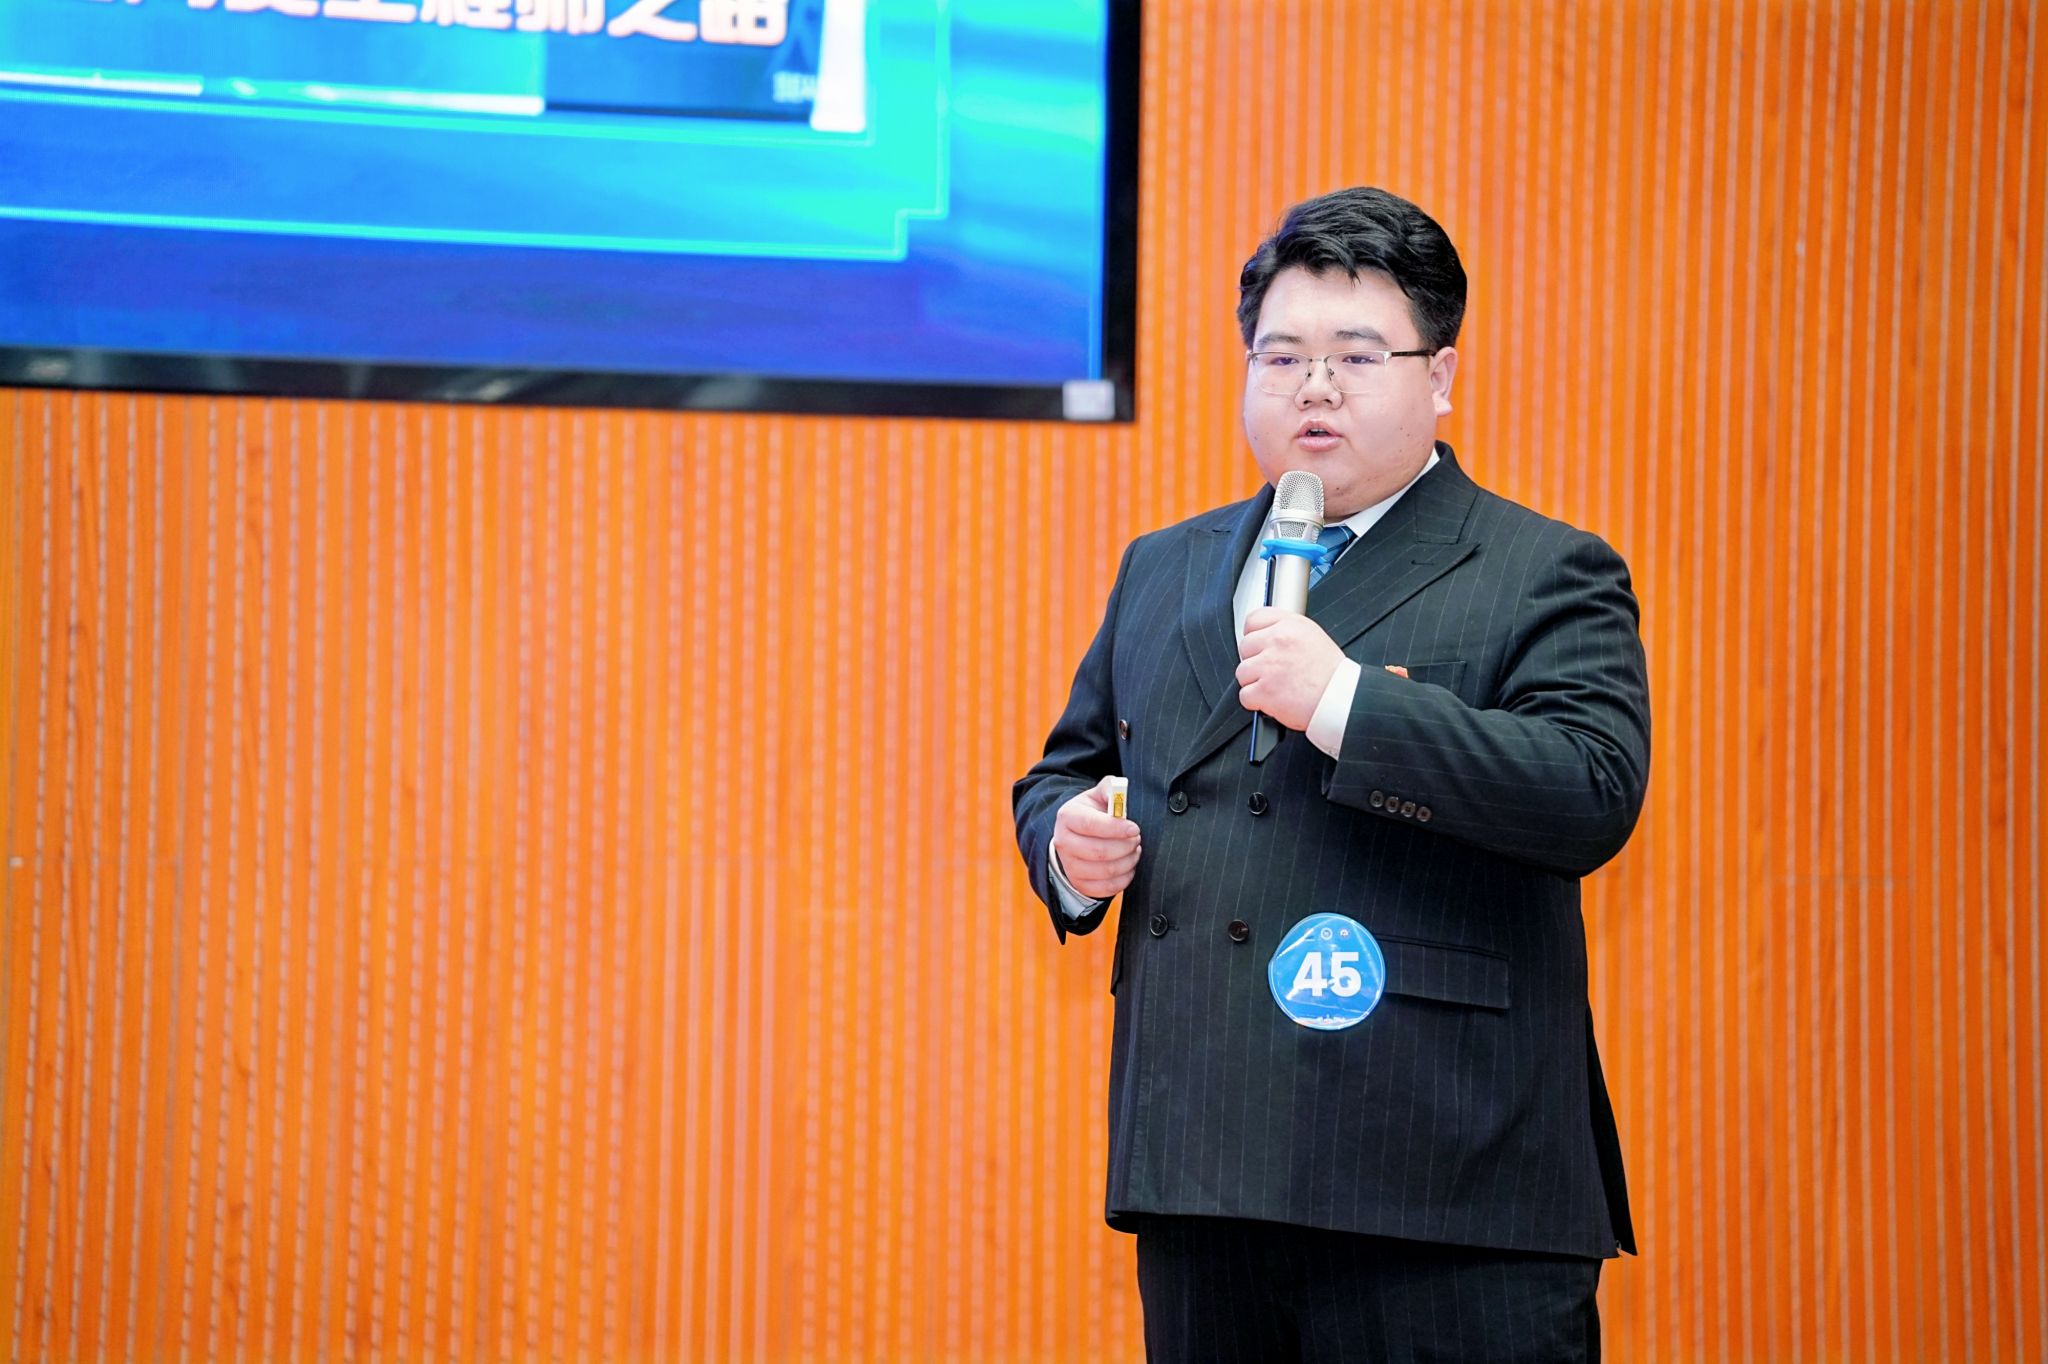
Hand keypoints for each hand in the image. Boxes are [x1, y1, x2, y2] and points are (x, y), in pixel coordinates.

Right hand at [1051, 776, 1142, 899]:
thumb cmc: (1095, 812)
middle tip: (1137, 839)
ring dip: (1128, 861)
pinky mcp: (1080, 883)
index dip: (1116, 828)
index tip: (1135, 828)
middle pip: (1099, 852)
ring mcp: (1070, 866)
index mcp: (1067, 817)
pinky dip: (1124, 878)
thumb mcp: (1099, 795)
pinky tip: (1128, 865)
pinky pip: (1106, 888)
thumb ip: (1111, 789)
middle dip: (1125, 846)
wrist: (1078, 835)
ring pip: (1105, 871)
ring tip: (1134, 850)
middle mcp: (1063, 843)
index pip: (1091, 825)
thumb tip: (1121, 792)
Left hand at [1236, 608, 1344, 730]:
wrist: (1342, 700)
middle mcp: (1279, 641)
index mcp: (1291, 626)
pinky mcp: (1265, 690)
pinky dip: (1256, 702)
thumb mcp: (1313, 638)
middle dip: (1255, 661)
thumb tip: (1265, 636)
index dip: (1253, 635)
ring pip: (1242, 672)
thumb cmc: (1332, 675)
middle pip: (1245, 647)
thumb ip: (1287, 632)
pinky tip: (1274, 700)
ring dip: (1255, 683)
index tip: (1258, 646)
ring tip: (1276, 687)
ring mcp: (1269, 665)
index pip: (1254, 620)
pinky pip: (1245, 695)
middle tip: (1272, 672)